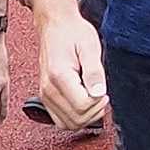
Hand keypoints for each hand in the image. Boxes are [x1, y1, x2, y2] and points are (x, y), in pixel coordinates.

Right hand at [37, 11, 109, 129]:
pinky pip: (60, 120)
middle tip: (102, 95)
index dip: (98, 102)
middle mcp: (48, 89)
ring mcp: (45, 94)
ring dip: (85, 118)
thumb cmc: (73, 33)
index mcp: (58, 76)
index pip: (82, 106)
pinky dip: (74, 118)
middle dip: (94, 111)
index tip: (104, 91)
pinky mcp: (46, 96)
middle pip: (75, 120)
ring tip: (94, 99)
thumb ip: (94, 71)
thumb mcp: (90, 46)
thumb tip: (99, 93)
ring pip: (67, 124)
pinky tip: (84, 103)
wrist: (56, 24)